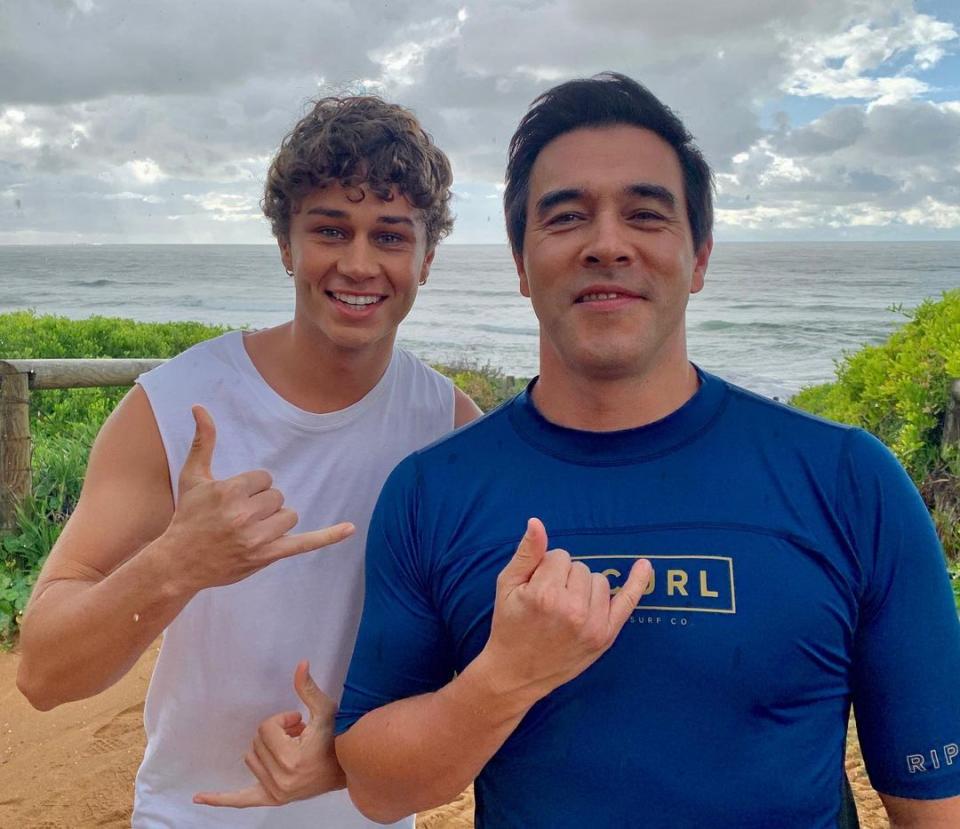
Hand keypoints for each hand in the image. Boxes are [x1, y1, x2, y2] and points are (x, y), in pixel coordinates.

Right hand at [163, 406, 353, 591]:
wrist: (178, 563)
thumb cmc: (187, 517)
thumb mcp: (193, 477)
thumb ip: (203, 441)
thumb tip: (199, 407)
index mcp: (230, 491)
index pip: (265, 478)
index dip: (252, 489)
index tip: (233, 501)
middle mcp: (244, 514)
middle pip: (278, 497)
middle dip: (263, 505)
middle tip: (238, 519)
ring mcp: (257, 537)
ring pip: (290, 516)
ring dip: (276, 521)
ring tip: (250, 531)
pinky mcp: (267, 556)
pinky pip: (304, 543)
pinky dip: (328, 536)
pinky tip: (350, 528)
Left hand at [193, 660, 344, 807]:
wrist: (347, 769)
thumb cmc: (338, 738)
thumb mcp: (326, 711)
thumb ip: (309, 689)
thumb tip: (301, 664)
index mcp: (291, 760)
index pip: (266, 729)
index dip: (282, 720)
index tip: (299, 721)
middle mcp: (281, 780)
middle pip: (256, 743)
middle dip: (275, 733)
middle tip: (297, 733)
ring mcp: (276, 792)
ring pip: (250, 758)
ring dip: (266, 748)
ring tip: (291, 747)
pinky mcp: (273, 799)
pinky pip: (242, 800)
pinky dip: (221, 799)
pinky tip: (199, 797)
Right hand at [479, 517, 650, 704]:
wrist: (516, 673)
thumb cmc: (509, 625)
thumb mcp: (507, 586)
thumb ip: (526, 553)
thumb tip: (537, 522)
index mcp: (545, 594)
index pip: (558, 556)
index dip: (545, 568)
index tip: (535, 587)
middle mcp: (572, 609)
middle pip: (580, 567)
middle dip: (564, 577)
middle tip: (548, 603)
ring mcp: (592, 624)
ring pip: (599, 580)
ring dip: (584, 588)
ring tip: (565, 609)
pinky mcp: (606, 636)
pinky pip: (627, 601)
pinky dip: (637, 583)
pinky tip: (644, 565)